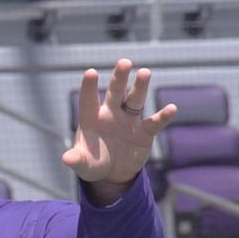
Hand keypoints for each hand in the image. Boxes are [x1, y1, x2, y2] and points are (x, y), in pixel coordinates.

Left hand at [62, 59, 176, 185]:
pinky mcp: (144, 132)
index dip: (89, 87)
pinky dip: (163, 116)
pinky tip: (172, 108)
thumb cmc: (93, 164)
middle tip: (124, 62)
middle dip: (119, 78)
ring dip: (140, 87)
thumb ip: (77, 159)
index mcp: (92, 118)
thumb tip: (66, 159)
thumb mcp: (83, 165)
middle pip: (115, 92)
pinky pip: (154, 122)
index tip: (91, 72)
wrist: (112, 174)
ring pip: (135, 100)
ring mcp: (129, 121)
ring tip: (144, 73)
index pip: (89, 99)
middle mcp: (111, 114)